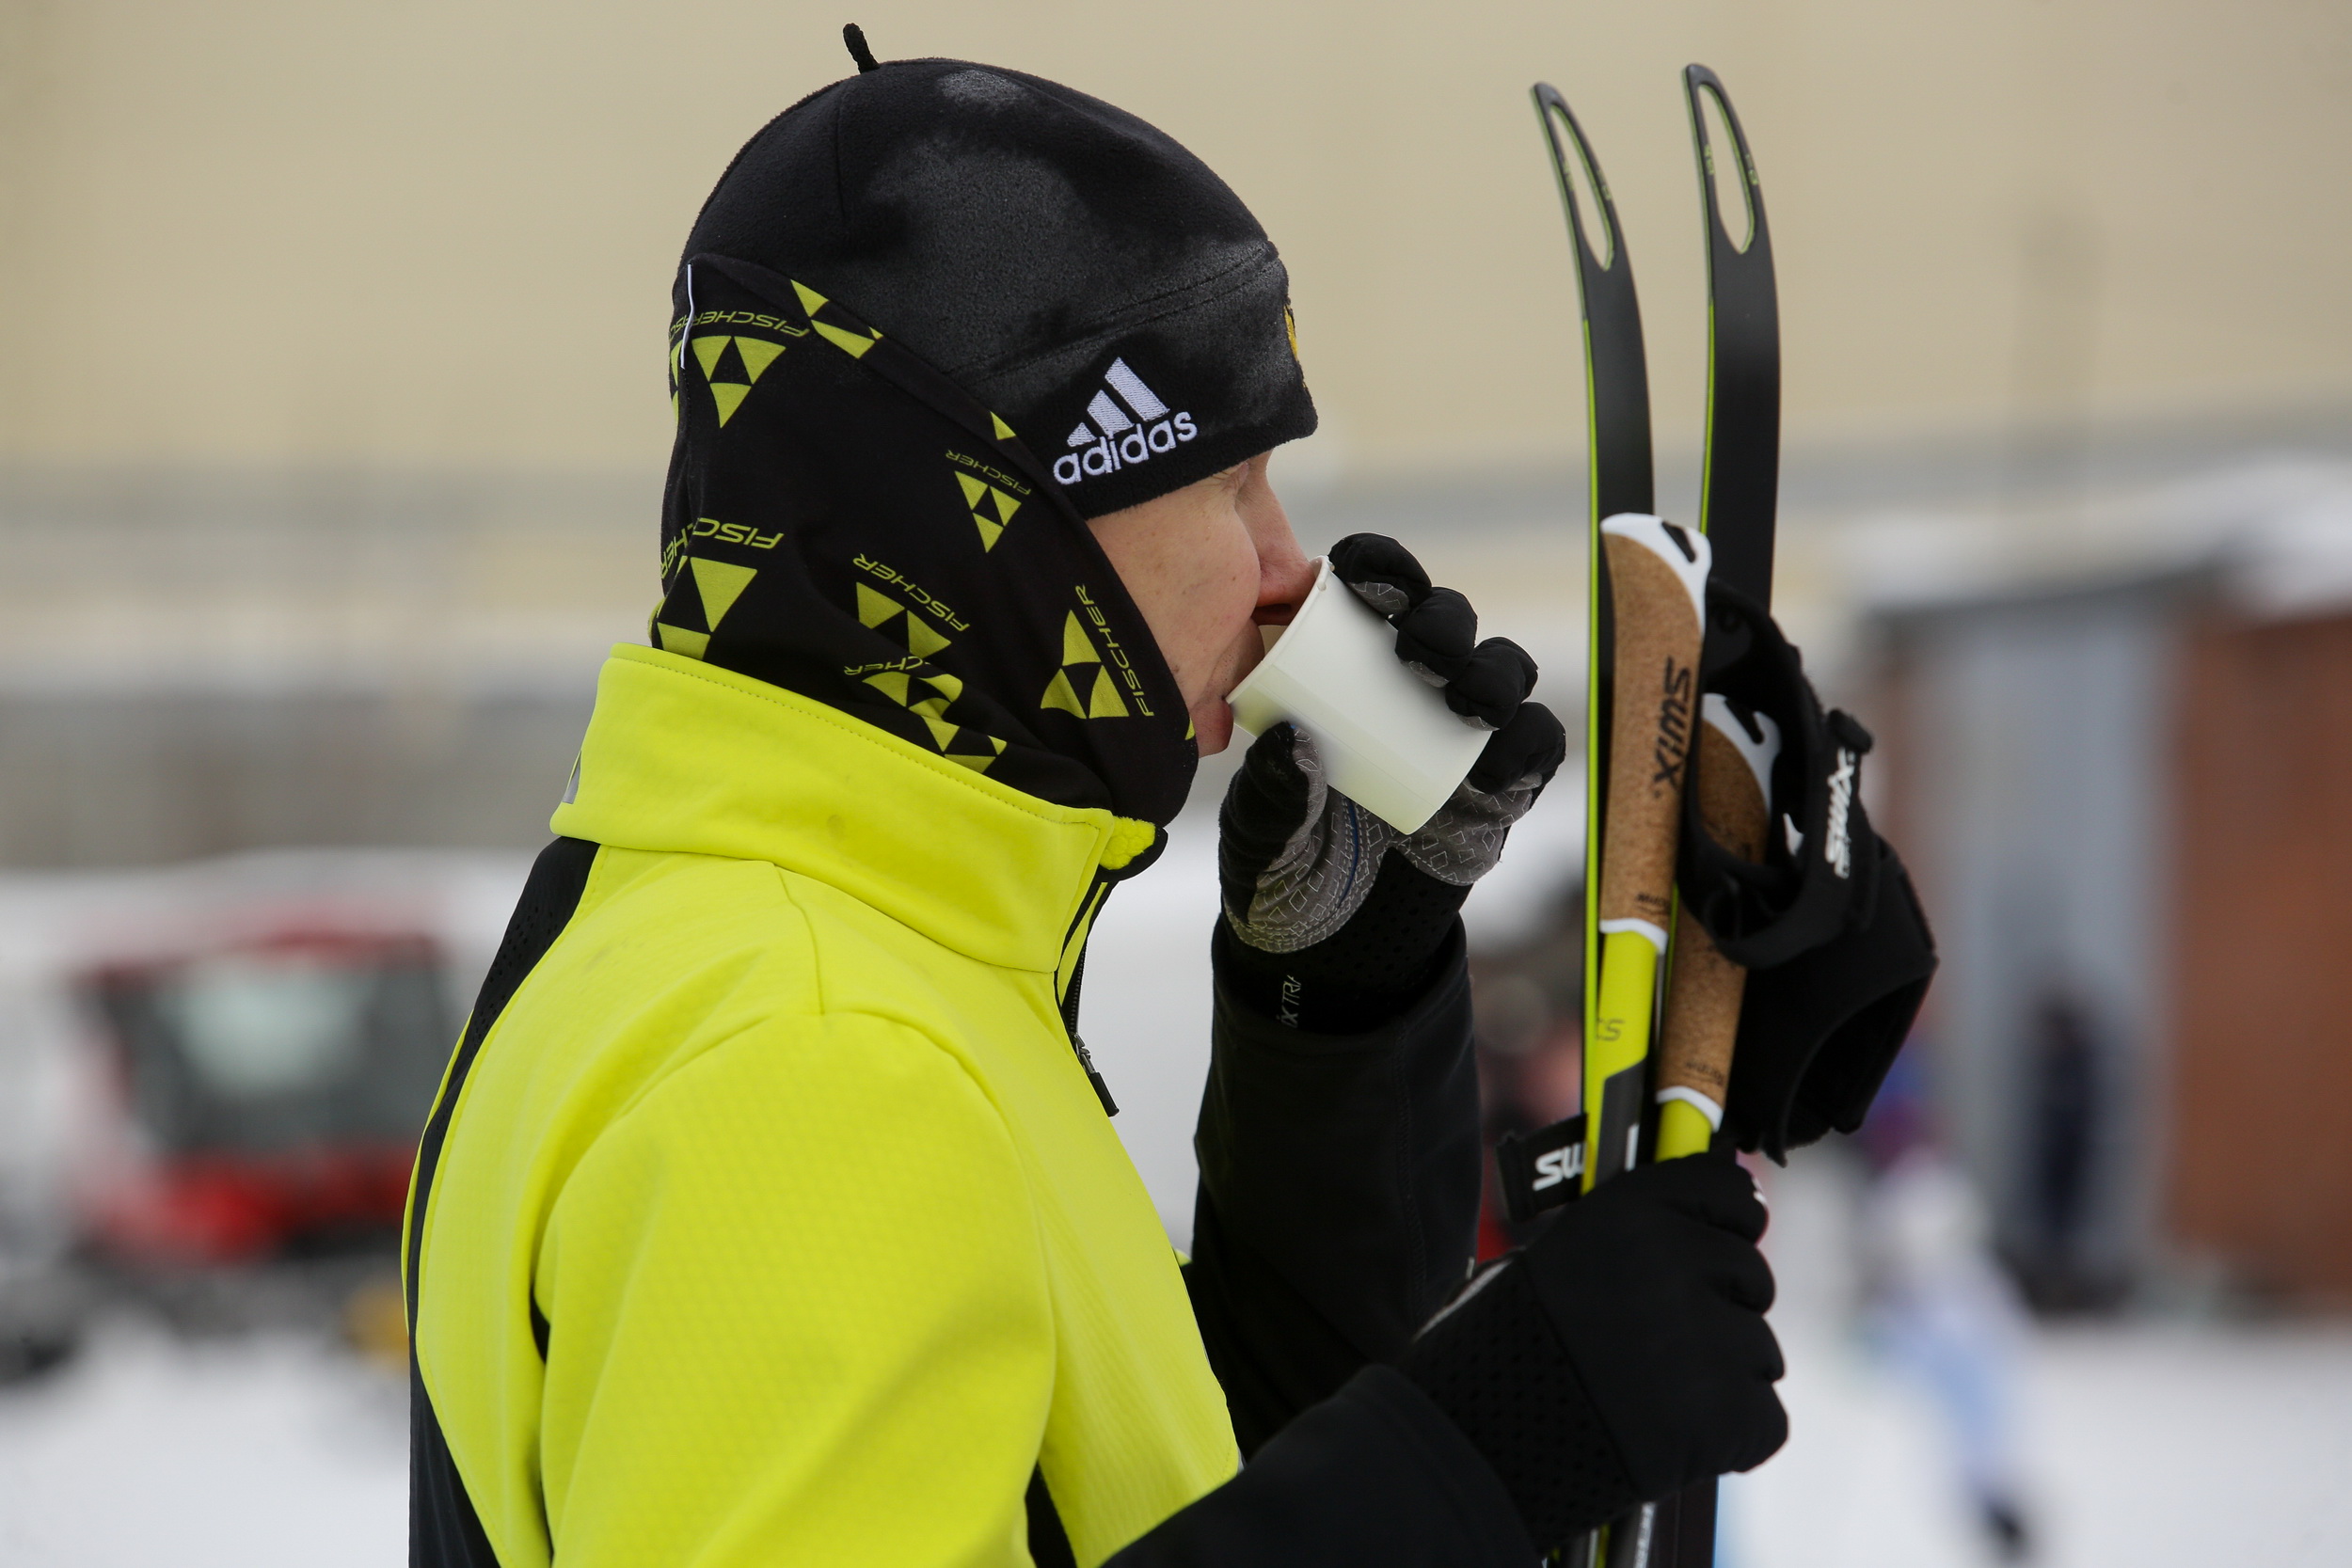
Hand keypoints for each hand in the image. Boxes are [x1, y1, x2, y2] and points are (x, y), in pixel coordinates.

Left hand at [1216, 535, 1563, 1029]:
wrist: (1333, 959)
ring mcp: (1459, 740)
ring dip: (1490, 668)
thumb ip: (1270, 796)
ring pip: (1500, 669)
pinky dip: (1527, 739)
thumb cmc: (1283, 879)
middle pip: (1446, 621)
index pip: (1369, 597)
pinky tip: (1498, 754)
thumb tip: (1291, 738)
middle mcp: (1407, 693)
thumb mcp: (1258, 840)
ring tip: (1463, 697)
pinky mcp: (1499, 792)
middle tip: (1415, 647)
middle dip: (1440, 617)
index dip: (1375, 569)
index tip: (1354, 573)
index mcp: (1342, 678)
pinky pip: (1533, 745)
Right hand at [1404, 1154, 1785, 1547]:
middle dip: (1723, 1308)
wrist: (1474, 1441)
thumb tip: (1721, 1222)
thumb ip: (1638, 1237)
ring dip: (1722, 1376)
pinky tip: (1673, 1436)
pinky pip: (1765, 1419)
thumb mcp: (1560, 1256)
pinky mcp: (1724, 1413)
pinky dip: (1730, 1436)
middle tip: (1664, 1344)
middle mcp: (1674, 1261)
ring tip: (1652, 1395)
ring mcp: (1705, 1339)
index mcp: (1628, 1213)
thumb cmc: (1505, 1350)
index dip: (1728, 1221)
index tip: (1719, 1240)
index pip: (1726, 1192)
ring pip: (1760, 1351)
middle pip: (1752, 1274)